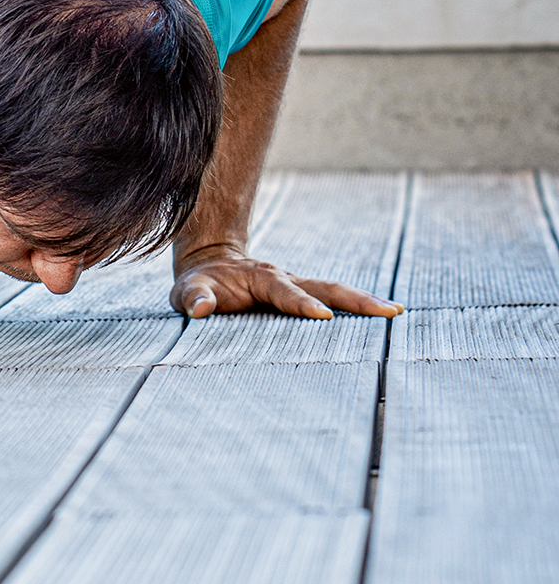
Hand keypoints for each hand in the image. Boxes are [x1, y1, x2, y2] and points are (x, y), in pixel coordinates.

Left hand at [171, 243, 404, 319]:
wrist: (210, 264)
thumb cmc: (199, 284)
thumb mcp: (188, 290)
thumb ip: (194, 297)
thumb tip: (200, 309)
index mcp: (260, 278)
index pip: (284, 292)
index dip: (302, 304)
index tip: (323, 317)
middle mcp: (285, 280)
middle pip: (326, 287)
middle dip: (355, 300)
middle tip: (387, 311)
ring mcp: (298, 288)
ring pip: (335, 292)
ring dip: (364, 302)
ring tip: (396, 313)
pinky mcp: (303, 298)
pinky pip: (333, 301)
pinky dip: (357, 309)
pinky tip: (384, 319)